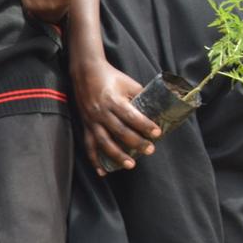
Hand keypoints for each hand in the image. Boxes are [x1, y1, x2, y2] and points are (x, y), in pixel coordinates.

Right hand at [71, 59, 160, 173]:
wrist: (85, 71)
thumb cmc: (111, 76)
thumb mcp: (128, 83)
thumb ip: (141, 96)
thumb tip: (158, 110)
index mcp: (113, 100)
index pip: (131, 116)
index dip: (145, 125)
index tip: (157, 133)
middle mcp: (101, 112)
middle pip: (120, 131)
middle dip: (136, 142)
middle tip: (150, 150)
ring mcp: (92, 120)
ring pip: (104, 141)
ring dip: (117, 155)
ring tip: (130, 165)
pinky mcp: (85, 125)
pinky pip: (88, 145)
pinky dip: (94, 160)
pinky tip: (102, 172)